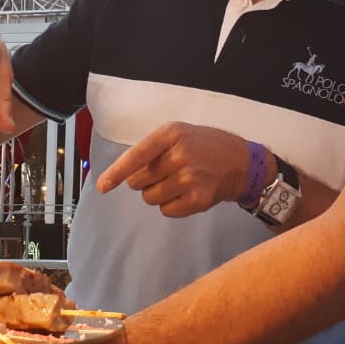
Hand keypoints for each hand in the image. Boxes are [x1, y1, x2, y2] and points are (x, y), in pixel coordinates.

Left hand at [96, 123, 251, 217]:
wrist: (242, 162)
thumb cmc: (204, 146)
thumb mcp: (179, 134)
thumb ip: (152, 149)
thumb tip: (123, 174)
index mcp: (172, 134)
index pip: (137, 155)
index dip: (116, 172)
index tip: (102, 186)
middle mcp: (180, 155)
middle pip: (138, 182)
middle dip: (144, 180)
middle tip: (163, 172)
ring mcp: (190, 178)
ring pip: (150, 198)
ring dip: (157, 193)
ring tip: (176, 182)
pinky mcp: (198, 200)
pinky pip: (166, 210)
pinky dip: (171, 205)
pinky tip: (186, 193)